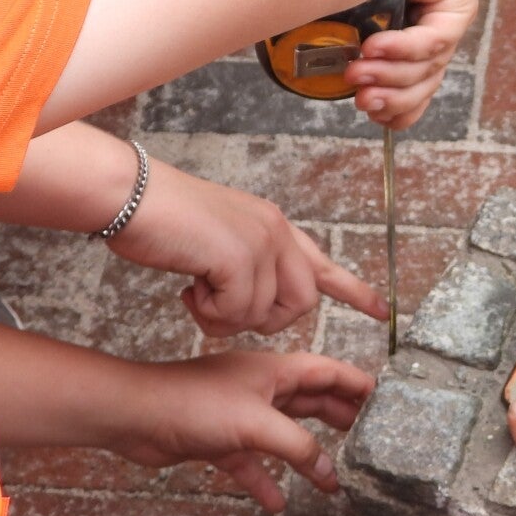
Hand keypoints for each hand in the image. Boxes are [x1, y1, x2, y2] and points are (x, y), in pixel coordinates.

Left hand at [108, 350, 372, 512]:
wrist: (136, 416)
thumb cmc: (193, 403)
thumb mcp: (257, 422)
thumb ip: (298, 447)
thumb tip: (330, 471)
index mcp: (276, 371)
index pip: (329, 372)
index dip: (356, 384)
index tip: (384, 400)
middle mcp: (262, 389)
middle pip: (312, 402)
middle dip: (340, 418)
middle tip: (369, 436)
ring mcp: (241, 415)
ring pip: (285, 435)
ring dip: (307, 456)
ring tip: (333, 477)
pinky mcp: (220, 441)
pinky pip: (252, 464)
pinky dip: (266, 481)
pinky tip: (277, 503)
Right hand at [114, 160, 383, 336]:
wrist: (131, 195)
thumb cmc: (164, 220)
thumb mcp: (219, 240)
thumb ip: (247, 266)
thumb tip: (257, 306)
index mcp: (274, 226)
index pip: (324, 263)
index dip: (355, 291)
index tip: (383, 311)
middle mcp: (276, 232)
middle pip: (301, 305)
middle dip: (264, 320)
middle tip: (222, 306)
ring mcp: (262, 243)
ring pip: (267, 314)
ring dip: (229, 319)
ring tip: (199, 292)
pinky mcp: (240, 258)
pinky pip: (237, 314)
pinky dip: (209, 314)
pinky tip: (190, 288)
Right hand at [343, 0, 475, 129]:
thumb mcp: (338, 14)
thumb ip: (338, 44)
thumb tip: (318, 82)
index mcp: (403, 39)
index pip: (412, 90)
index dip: (394, 110)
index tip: (367, 113)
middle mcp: (429, 31)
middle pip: (422, 85)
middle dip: (390, 97)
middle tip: (360, 98)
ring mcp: (448, 18)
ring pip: (429, 67)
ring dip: (390, 75)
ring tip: (357, 71)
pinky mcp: (459, 4)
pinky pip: (435, 38)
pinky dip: (403, 48)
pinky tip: (374, 46)